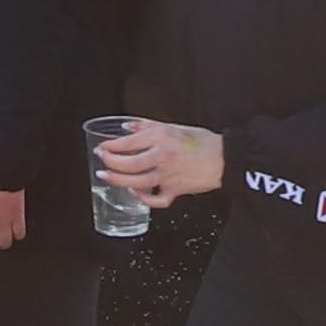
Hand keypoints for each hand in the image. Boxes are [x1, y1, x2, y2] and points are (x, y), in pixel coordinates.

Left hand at [93, 118, 222, 203]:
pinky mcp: (175, 191)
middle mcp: (162, 157)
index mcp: (161, 138)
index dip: (111, 146)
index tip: (102, 148)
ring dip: (118, 181)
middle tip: (101, 162)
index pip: (128, 142)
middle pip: (128, 164)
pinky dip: (143, 198)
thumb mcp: (173, 127)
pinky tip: (136, 192)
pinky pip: (155, 200)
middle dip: (110, 163)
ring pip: (137, 182)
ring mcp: (168, 176)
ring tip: (106, 178)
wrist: (223, 158)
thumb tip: (126, 127)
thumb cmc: (201, 141)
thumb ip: (147, 126)